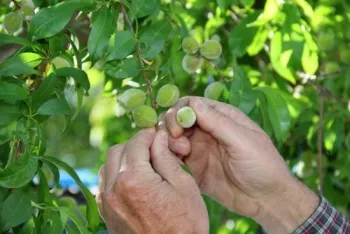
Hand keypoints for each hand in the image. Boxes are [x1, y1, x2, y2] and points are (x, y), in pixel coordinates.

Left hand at [96, 128, 208, 233]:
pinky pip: (105, 184)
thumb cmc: (185, 224)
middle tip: (152, 148)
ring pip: (107, 166)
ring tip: (144, 164)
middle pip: (117, 150)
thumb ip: (166, 157)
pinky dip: (117, 175)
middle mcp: (113, 189)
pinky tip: (134, 180)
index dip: (148, 134)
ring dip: (124, 158)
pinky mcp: (106, 214)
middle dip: (135, 144)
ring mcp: (107, 203)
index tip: (157, 133)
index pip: (136, 143)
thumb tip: (158, 137)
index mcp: (133, 179)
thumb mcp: (183, 185)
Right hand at [164, 97, 318, 233]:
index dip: (180, 112)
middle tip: (179, 143)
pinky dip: (169, 159)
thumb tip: (192, 103)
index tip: (179, 127)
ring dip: (169, 144)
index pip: (191, 104)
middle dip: (172, 127)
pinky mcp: (194, 168)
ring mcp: (199, 149)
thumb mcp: (243, 141)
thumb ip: (218, 122)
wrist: (267, 200)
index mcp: (221, 117)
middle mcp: (207, 130)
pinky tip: (178, 166)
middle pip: (178, 120)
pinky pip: (174, 159)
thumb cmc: (263, 165)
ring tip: (181, 155)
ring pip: (172, 138)